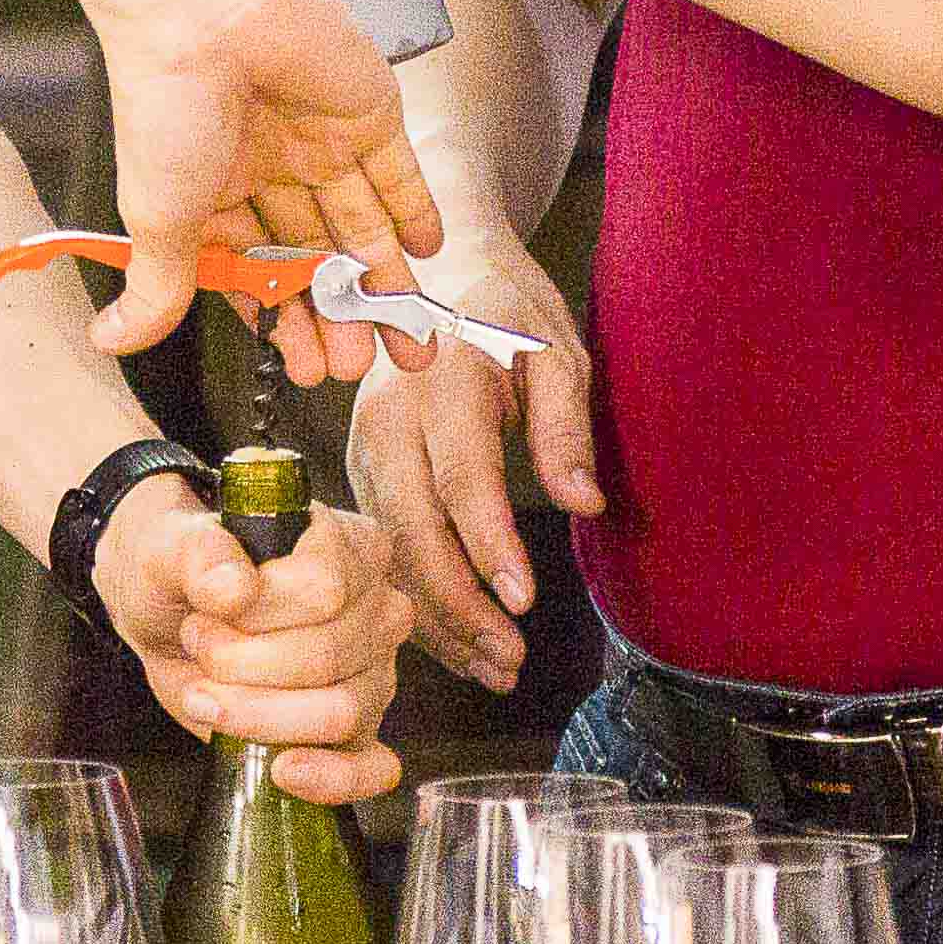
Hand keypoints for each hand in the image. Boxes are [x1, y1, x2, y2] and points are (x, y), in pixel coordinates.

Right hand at [82, 0, 439, 362]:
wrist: (205, 6)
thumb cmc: (165, 104)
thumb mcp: (159, 217)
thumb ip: (156, 288)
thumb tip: (109, 343)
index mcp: (214, 197)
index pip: (260, 277)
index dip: (287, 325)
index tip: (312, 373)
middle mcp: (268, 172)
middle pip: (316, 260)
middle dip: (342, 318)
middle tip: (367, 369)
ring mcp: (319, 141)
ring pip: (361, 229)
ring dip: (387, 285)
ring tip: (413, 343)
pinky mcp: (367, 110)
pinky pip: (398, 172)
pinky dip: (415, 212)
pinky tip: (429, 254)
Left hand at [96, 487, 407, 804]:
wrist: (172, 618)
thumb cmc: (181, 572)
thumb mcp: (168, 546)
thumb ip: (197, 553)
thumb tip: (234, 589)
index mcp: (350, 545)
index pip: (323, 588)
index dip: (257, 612)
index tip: (205, 614)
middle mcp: (378, 607)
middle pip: (329, 654)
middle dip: (243, 665)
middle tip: (197, 647)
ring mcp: (376, 672)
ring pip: (342, 712)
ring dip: (259, 714)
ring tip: (208, 693)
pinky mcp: (358, 730)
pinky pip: (370, 768)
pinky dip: (331, 778)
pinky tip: (283, 772)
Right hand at [339, 236, 600, 693]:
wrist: (440, 275)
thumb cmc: (506, 312)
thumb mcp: (555, 350)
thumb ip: (565, 424)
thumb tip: (582, 502)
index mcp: (443, 382)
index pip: (461, 476)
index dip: (488, 543)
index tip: (522, 600)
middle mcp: (389, 419)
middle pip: (411, 528)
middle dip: (459, 604)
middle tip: (512, 655)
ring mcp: (364, 449)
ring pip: (390, 551)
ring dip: (438, 619)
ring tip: (498, 668)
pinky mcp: (360, 474)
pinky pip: (383, 550)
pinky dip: (419, 602)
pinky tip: (461, 644)